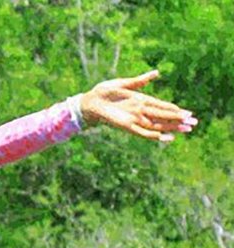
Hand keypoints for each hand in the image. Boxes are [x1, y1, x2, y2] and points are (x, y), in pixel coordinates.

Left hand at [80, 70, 197, 142]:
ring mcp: (134, 119)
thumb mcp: (124, 83)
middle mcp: (140, 112)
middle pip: (164, 117)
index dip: (175, 110)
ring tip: (187, 129)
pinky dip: (156, 136)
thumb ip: (140, 80)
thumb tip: (156, 73)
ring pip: (158, 126)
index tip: (189, 113)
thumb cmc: (104, 92)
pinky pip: (144, 133)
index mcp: (141, 101)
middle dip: (179, 120)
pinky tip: (168, 137)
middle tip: (195, 123)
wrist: (89, 101)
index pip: (162, 107)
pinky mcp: (127, 126)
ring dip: (173, 128)